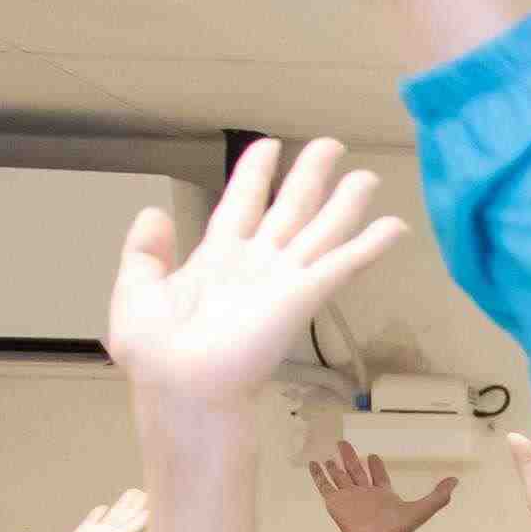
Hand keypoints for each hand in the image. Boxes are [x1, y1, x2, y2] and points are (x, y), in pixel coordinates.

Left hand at [114, 141, 412, 423]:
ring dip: (346, 203)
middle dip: (311, 176)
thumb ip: (144, 250)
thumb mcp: (135, 289)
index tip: (270, 145)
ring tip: (368, 176)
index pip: (242, 203)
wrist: (180, 385)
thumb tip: (155, 212)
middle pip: (291, 208)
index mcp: (217, 257)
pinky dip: (370, 245)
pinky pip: (343, 264)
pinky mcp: (303, 297)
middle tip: (332, 145)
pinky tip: (395, 226)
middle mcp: (256, 263)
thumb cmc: (155, 351)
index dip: (256, 173)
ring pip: (322, 229)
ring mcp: (283, 279)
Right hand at [307, 440, 455, 531]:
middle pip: (356, 472)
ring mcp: (349, 498)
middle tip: (345, 444)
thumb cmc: (398, 528)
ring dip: (335, 467)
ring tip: (331, 456)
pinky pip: (324, 485)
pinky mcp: (335, 501)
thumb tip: (456, 481)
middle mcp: (365, 495)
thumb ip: (439, 494)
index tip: (374, 456)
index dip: (376, 466)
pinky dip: (318, 474)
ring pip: (340, 478)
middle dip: (352, 458)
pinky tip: (314, 464)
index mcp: (383, 495)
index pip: (378, 477)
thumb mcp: (424, 507)